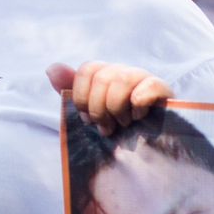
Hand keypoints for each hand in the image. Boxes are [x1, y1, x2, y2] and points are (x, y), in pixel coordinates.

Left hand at [47, 61, 171, 136]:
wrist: (147, 145)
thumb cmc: (115, 126)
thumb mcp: (89, 110)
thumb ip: (69, 89)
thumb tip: (51, 68)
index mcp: (104, 73)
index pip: (86, 70)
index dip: (82, 97)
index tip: (87, 119)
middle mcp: (122, 71)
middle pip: (102, 77)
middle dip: (99, 109)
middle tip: (106, 128)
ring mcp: (143, 78)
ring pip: (122, 80)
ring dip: (117, 109)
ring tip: (122, 125)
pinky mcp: (162, 89)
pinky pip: (150, 85)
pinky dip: (140, 102)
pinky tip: (139, 116)